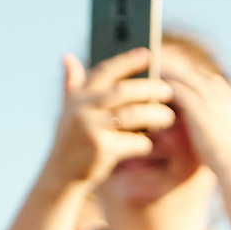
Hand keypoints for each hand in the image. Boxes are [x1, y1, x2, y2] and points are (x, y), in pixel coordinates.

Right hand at [42, 50, 173, 194]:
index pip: (106, 71)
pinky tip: (149, 142)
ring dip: (155, 114)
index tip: (149, 54)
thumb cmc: (72, 139)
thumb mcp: (69, 110)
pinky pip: (133, 141)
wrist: (61, 174)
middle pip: (123, 91)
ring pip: (132, 115)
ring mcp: (91, 129)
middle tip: (169, 90)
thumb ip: (71, 84)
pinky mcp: (101, 149)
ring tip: (169, 116)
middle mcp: (82, 109)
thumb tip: (68, 57)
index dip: (128, 61)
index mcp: (78, 96)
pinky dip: (144, 142)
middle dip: (149, 88)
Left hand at [162, 55, 230, 174]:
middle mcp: (223, 97)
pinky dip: (164, 86)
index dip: (193, 76)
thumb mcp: (227, 141)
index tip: (179, 74)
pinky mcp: (199, 109)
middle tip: (159, 62)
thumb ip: (216, 129)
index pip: (210, 80)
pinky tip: (150, 87)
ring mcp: (213, 100)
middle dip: (178, 68)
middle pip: (196, 73)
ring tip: (151, 69)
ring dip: (168, 71)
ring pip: (185, 76)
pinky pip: (177, 89)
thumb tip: (204, 130)